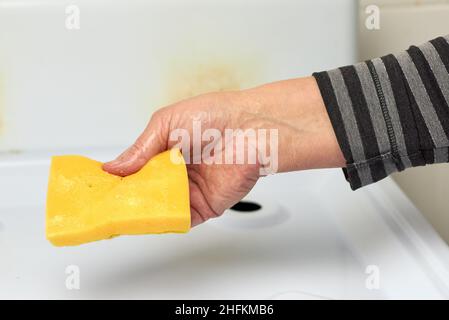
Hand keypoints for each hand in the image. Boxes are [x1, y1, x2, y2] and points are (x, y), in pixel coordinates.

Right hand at [103, 77, 344, 225]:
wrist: (251, 127)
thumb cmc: (214, 116)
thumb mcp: (165, 124)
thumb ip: (139, 149)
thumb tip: (113, 168)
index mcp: (164, 153)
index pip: (135, 172)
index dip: (118, 180)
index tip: (99, 188)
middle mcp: (175, 174)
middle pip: (144, 194)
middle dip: (125, 200)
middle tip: (105, 205)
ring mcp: (189, 191)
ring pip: (159, 209)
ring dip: (141, 212)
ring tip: (120, 213)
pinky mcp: (204, 206)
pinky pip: (179, 219)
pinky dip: (163, 221)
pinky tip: (148, 218)